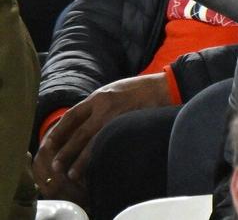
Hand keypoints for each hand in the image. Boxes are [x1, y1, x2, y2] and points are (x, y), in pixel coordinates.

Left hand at [35, 74, 173, 198]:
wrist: (166, 87)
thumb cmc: (141, 89)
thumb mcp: (115, 90)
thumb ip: (100, 103)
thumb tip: (83, 119)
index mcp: (99, 96)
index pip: (71, 115)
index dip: (58, 131)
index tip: (49, 143)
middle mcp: (105, 106)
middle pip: (78, 132)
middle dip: (65, 150)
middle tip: (55, 164)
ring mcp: (117, 117)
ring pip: (91, 142)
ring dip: (79, 160)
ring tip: (71, 173)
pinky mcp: (128, 126)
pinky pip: (108, 145)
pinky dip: (99, 157)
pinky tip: (94, 167)